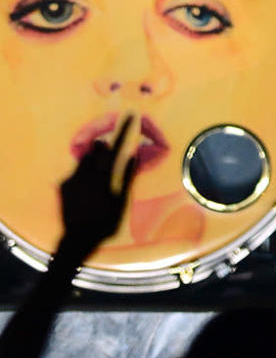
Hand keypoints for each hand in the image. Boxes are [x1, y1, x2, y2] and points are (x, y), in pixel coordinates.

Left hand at [58, 114, 137, 259]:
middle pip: (95, 150)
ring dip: (92, 162)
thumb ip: (126, 177)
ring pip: (84, 160)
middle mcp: (85, 174)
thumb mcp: (120, 202)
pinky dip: (83, 175)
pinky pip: (75, 173)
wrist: (77, 240)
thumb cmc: (104, 223)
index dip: (123, 131)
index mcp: (103, 178)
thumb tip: (132, 156)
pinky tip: (86, 191)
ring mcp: (72, 179)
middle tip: (108, 154)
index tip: (129, 116)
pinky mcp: (63, 186)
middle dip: (103, 148)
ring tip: (97, 178)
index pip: (115, 148)